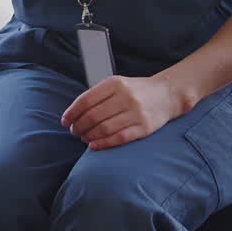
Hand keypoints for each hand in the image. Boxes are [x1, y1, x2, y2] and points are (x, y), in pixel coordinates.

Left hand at [60, 75, 185, 149]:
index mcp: (114, 84)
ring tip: (83, 138)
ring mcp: (136, 113)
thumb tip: (73, 114)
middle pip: (93, 116)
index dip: (72, 113)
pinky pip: (119, 138)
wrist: (167, 94)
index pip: (86, 100)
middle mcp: (125, 97)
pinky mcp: (144, 127)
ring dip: (89, 136)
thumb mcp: (116, 84)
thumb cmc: (135, 91)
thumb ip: (97, 95)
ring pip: (104, 128)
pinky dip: (103, 144)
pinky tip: (94, 146)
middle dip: (79, 126)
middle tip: (74, 131)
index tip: (64, 121)